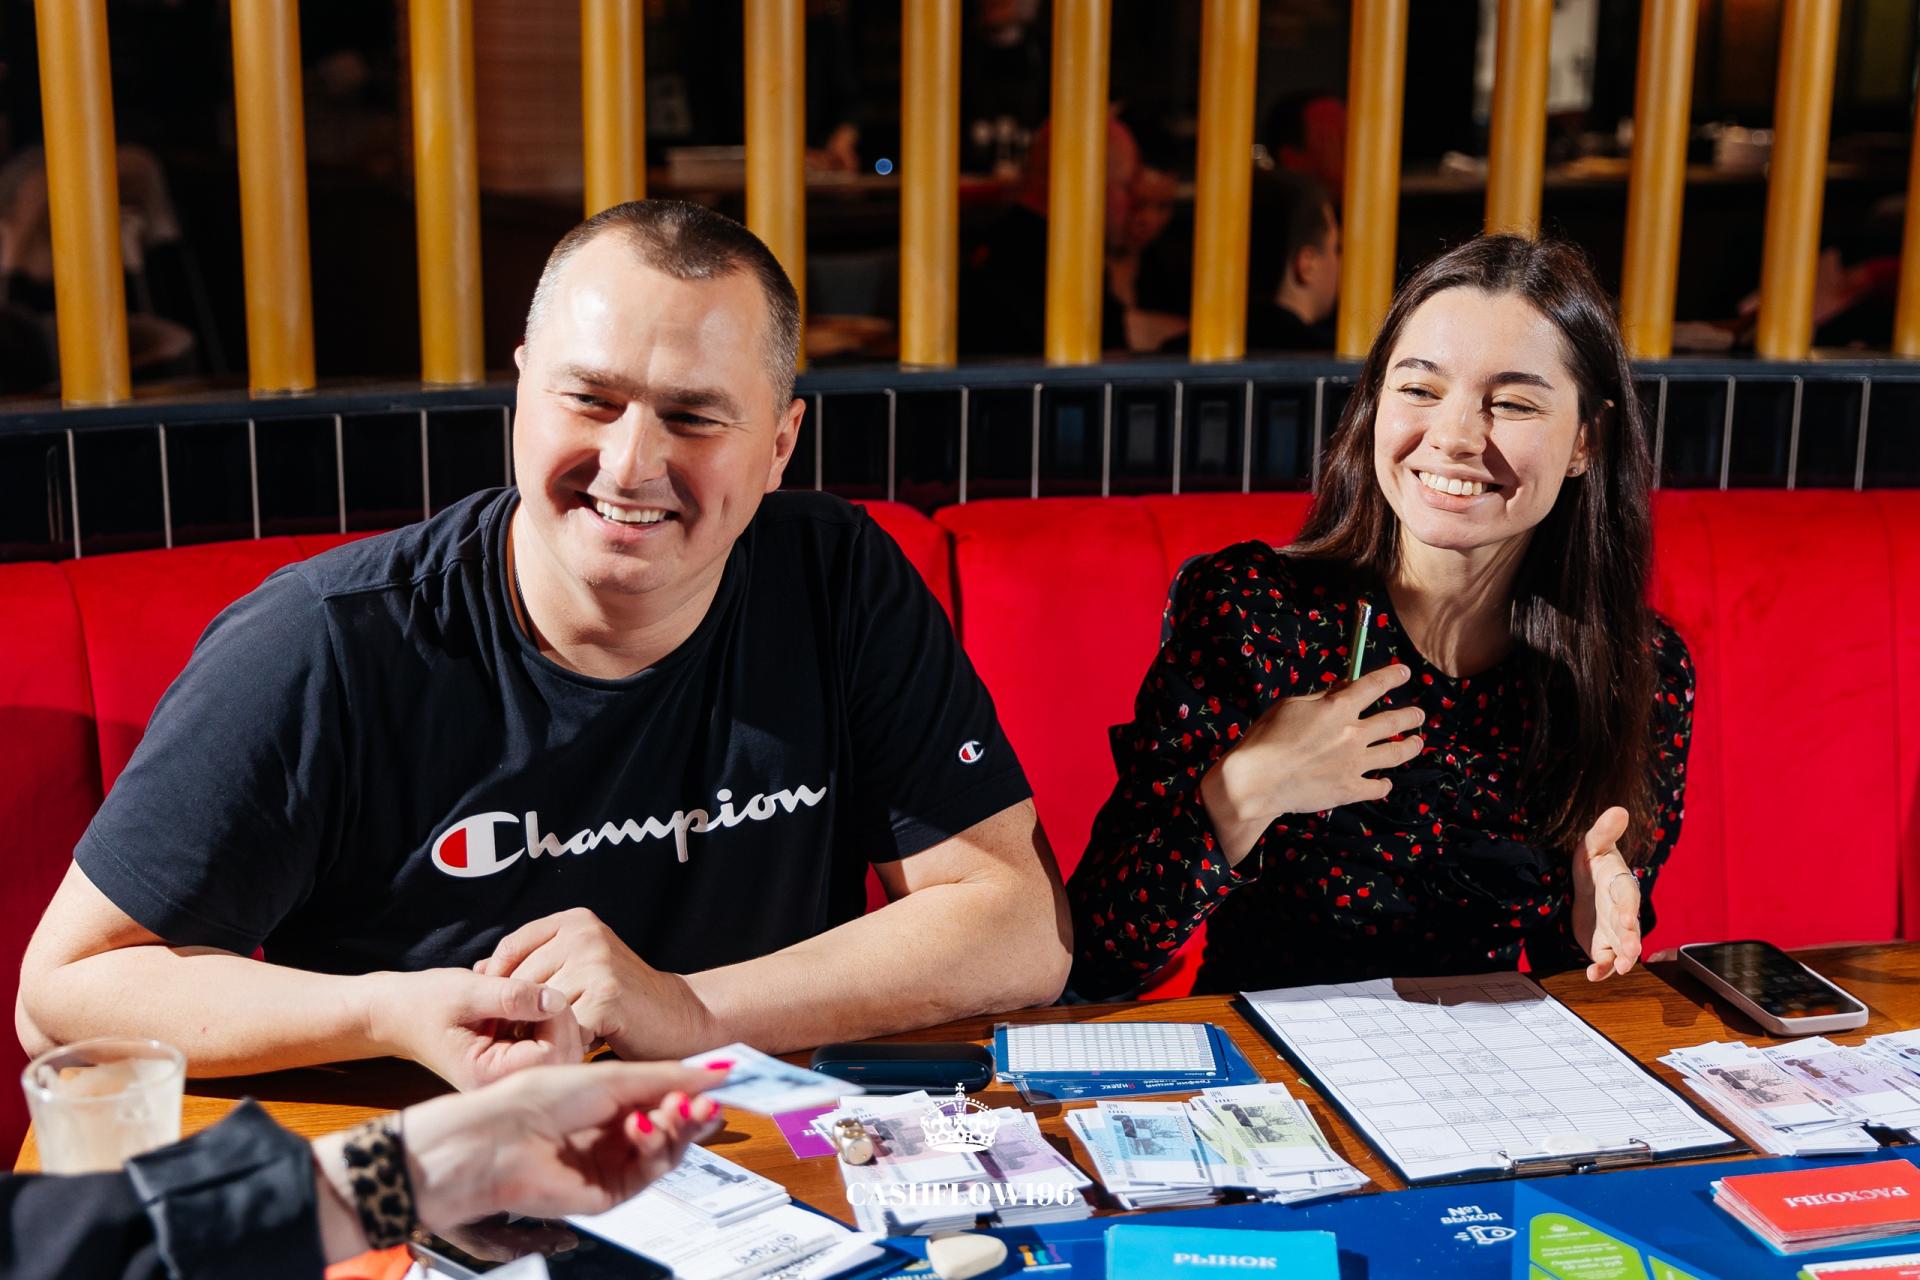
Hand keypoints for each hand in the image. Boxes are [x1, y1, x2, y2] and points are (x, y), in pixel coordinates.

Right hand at [364, 967, 587, 1089]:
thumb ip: (513, 996)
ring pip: (561, 1050)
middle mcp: (503, 1086)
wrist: (398, 1015)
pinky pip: (548, 1043)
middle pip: (565, 1057)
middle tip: (538, 991)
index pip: (552, 1055)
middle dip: (561, 1019)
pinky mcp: (513, 1064)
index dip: (559, 1019)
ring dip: (552, 1017)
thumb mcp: (467, 992)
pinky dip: (543, 1019)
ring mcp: (509, 1078)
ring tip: (523, 996)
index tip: (543, 992)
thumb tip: (557, 1000)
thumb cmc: (425, 1003)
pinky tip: (519, 1003)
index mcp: (489, 1076)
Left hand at [397, 1061, 728, 1227]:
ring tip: (677, 1110)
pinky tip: (641, 1127)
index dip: (694, 1088)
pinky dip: (653, 1148)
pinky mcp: (609, 1193)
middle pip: (673, 1126)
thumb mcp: (610, 1076)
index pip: (666, 1095)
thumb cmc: (535, 1100)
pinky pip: (648, 1172)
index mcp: (610, 1100)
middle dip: (694, 1112)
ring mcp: (612, 1163)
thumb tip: (715, 1070)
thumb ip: (667, 1076)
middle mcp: (613, 1132)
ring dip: (678, 1128)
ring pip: (667, 1150)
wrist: (497, 1141)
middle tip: (709, 1101)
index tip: (722, 1079)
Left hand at [478, 908, 718, 1059]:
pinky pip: (562, 1029)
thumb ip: (534, 965)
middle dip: (520, 1016)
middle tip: (535, 1039)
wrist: (682, 1017)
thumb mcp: (577, 969)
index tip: (508, 1015)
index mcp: (573, 921)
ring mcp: (596, 962)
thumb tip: (478, 971)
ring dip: (542, 1034)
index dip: (502, 987)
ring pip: (538, 1009)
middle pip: (520, 983)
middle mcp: (583, 934)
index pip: (509, 951)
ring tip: (560, 1044)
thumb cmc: (622, 1000)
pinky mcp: (606, 995)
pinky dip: (566, 1046)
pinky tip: (581, 1050)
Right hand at [1199, 662, 1424, 865]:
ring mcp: (1354, 763)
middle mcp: (1352, 734)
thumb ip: (1321, 697)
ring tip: (1417, 742)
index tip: (1404, 672)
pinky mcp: (1349, 789)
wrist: (1256, 781)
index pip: (1374, 685)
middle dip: (1411, 716)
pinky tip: (1385, 781)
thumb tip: (1343, 688)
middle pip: (1394, 721)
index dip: (1392, 676)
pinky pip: (1377, 786)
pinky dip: (1383, 784)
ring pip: (1395, 753)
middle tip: (1419, 714)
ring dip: (1410, 746)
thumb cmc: (1266, 738)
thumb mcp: (1289, 706)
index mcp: (1337, 708)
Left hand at [1572, 806, 1641, 980]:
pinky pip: (1604, 959)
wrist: (1585, 884)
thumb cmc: (1594, 862)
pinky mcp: (1602, 944)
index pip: (1628, 897)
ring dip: (1622, 958)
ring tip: (1620, 968)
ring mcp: (1613, 931)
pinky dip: (1600, 969)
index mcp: (1621, 885)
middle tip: (1631, 954)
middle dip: (1630, 940)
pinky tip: (1592, 975)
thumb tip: (1618, 809)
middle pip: (1630, 928)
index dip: (1629, 908)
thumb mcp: (1593, 844)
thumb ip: (1604, 831)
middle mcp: (1622, 912)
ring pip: (1622, 948)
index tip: (1627, 919)